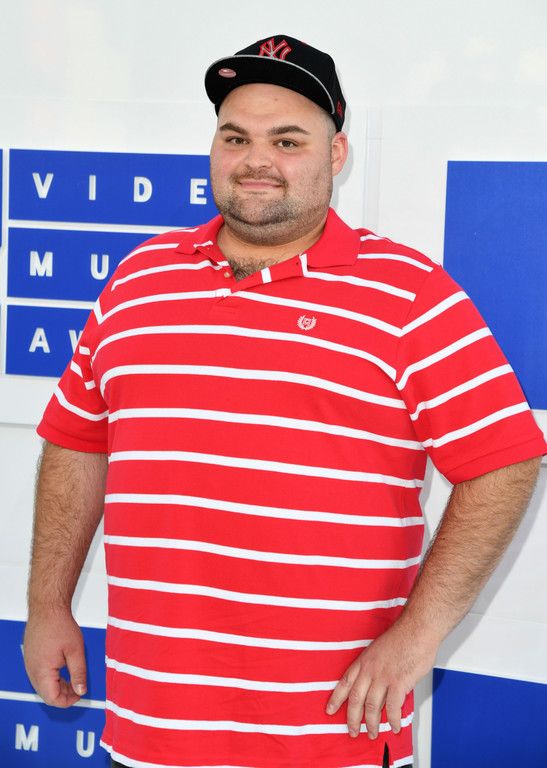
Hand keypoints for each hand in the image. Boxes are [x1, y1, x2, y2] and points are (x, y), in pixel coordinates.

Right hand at [23, 607, 87, 706]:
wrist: (47, 608)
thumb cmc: (60, 625)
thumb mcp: (76, 651)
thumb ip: (79, 673)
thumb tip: (81, 691)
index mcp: (42, 672)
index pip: (52, 699)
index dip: (67, 701)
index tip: (79, 695)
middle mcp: (32, 671)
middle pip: (46, 694)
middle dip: (63, 694)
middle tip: (78, 687)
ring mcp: (29, 664)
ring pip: (42, 685)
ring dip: (57, 686)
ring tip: (72, 677)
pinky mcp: (30, 658)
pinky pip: (39, 675)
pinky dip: (51, 677)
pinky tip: (62, 668)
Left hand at [325, 622, 437, 738]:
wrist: (417, 629)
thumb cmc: (402, 637)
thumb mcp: (379, 650)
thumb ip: (375, 669)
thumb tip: (376, 689)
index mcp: (364, 660)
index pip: (344, 682)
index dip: (336, 698)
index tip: (329, 710)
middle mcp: (370, 670)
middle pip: (355, 699)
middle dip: (352, 719)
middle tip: (352, 732)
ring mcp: (383, 677)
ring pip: (372, 707)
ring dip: (371, 724)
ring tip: (373, 734)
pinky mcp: (399, 683)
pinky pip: (392, 708)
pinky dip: (392, 720)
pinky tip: (395, 727)